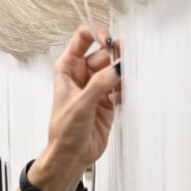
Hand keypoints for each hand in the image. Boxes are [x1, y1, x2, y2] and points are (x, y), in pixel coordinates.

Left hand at [32, 26, 119, 190]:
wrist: (71, 156)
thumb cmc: (65, 131)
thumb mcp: (80, 105)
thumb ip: (99, 84)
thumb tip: (118, 67)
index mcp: (68, 68)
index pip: (82, 38)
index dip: (96, 34)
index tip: (109, 41)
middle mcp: (82, 74)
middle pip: (103, 52)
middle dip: (114, 57)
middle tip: (121, 67)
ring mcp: (96, 86)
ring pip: (114, 68)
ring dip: (122, 72)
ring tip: (124, 83)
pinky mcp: (108, 100)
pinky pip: (121, 85)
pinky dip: (126, 87)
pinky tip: (123, 96)